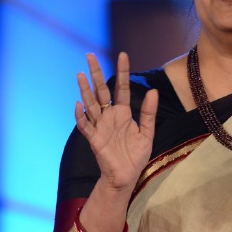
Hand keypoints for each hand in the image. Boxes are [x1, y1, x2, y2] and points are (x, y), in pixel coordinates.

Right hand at [75, 52, 157, 191]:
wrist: (126, 176)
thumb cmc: (136, 155)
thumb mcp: (147, 132)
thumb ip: (148, 112)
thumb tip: (152, 91)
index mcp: (122, 112)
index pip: (120, 87)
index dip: (122, 71)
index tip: (123, 55)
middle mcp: (109, 116)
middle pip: (101, 91)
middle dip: (95, 73)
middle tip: (90, 55)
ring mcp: (100, 126)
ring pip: (90, 104)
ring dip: (85, 90)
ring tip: (80, 74)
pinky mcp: (94, 139)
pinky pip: (85, 125)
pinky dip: (81, 115)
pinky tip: (78, 104)